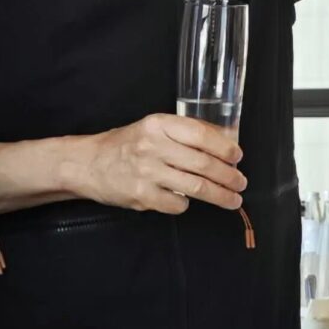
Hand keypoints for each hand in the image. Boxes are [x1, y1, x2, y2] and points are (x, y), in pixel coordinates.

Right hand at [83, 113, 246, 214]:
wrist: (87, 163)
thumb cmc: (124, 145)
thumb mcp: (152, 128)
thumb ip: (183, 132)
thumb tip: (223, 140)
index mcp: (158, 124)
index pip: (201, 134)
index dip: (224, 147)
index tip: (237, 156)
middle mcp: (153, 146)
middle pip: (203, 163)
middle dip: (228, 176)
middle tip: (241, 183)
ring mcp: (147, 172)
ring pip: (195, 186)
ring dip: (220, 195)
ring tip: (232, 199)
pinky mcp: (141, 196)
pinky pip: (177, 204)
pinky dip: (186, 204)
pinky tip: (187, 200)